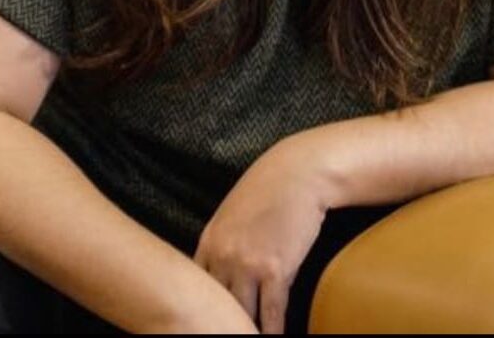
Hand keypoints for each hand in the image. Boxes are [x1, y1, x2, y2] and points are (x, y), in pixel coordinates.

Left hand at [193, 137, 331, 333]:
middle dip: (219, 323)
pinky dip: (273, 330)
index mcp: (210, 240)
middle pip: (215, 305)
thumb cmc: (269, 187)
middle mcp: (224, 255)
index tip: (203, 320)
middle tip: (222, 333)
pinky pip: (271, 312)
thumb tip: (219, 268)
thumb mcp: (232, 211)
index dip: (199, 308)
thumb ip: (222, 241)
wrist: (299, 172)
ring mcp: (248, 264)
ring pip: (243, 315)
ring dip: (247, 331)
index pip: (194, 288)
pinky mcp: (276, 270)